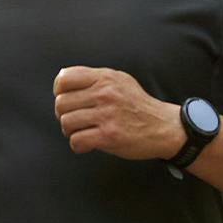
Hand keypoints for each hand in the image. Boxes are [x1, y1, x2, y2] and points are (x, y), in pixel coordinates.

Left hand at [53, 66, 183, 160]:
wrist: (163, 127)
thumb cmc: (138, 105)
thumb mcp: (120, 81)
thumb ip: (95, 78)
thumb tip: (63, 80)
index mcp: (105, 78)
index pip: (64, 78)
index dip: (59, 91)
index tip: (67, 100)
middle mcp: (105, 93)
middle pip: (61, 103)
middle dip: (63, 114)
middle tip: (75, 119)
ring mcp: (107, 115)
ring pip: (66, 122)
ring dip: (70, 131)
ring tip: (82, 131)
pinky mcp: (109, 136)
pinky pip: (76, 141)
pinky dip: (78, 145)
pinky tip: (88, 143)